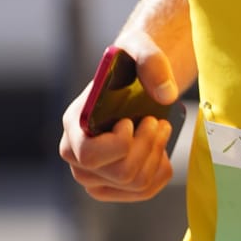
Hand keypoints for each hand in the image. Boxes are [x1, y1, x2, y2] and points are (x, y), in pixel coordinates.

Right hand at [58, 37, 179, 201]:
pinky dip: (160, 170)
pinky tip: (160, 149)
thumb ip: (151, 61)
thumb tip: (166, 95)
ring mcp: (95, 175)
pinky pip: (144, 192)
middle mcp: (77, 156)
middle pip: (120, 173)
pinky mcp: (114, 186)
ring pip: (135, 184)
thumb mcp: (140, 48)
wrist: (137, 81)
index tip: (130, 121)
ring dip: (156, 154)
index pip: (87, 154)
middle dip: (147, 146)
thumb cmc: (133, 64)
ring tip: (160, 129)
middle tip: (156, 122)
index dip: (117, 144)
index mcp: (74, 124)